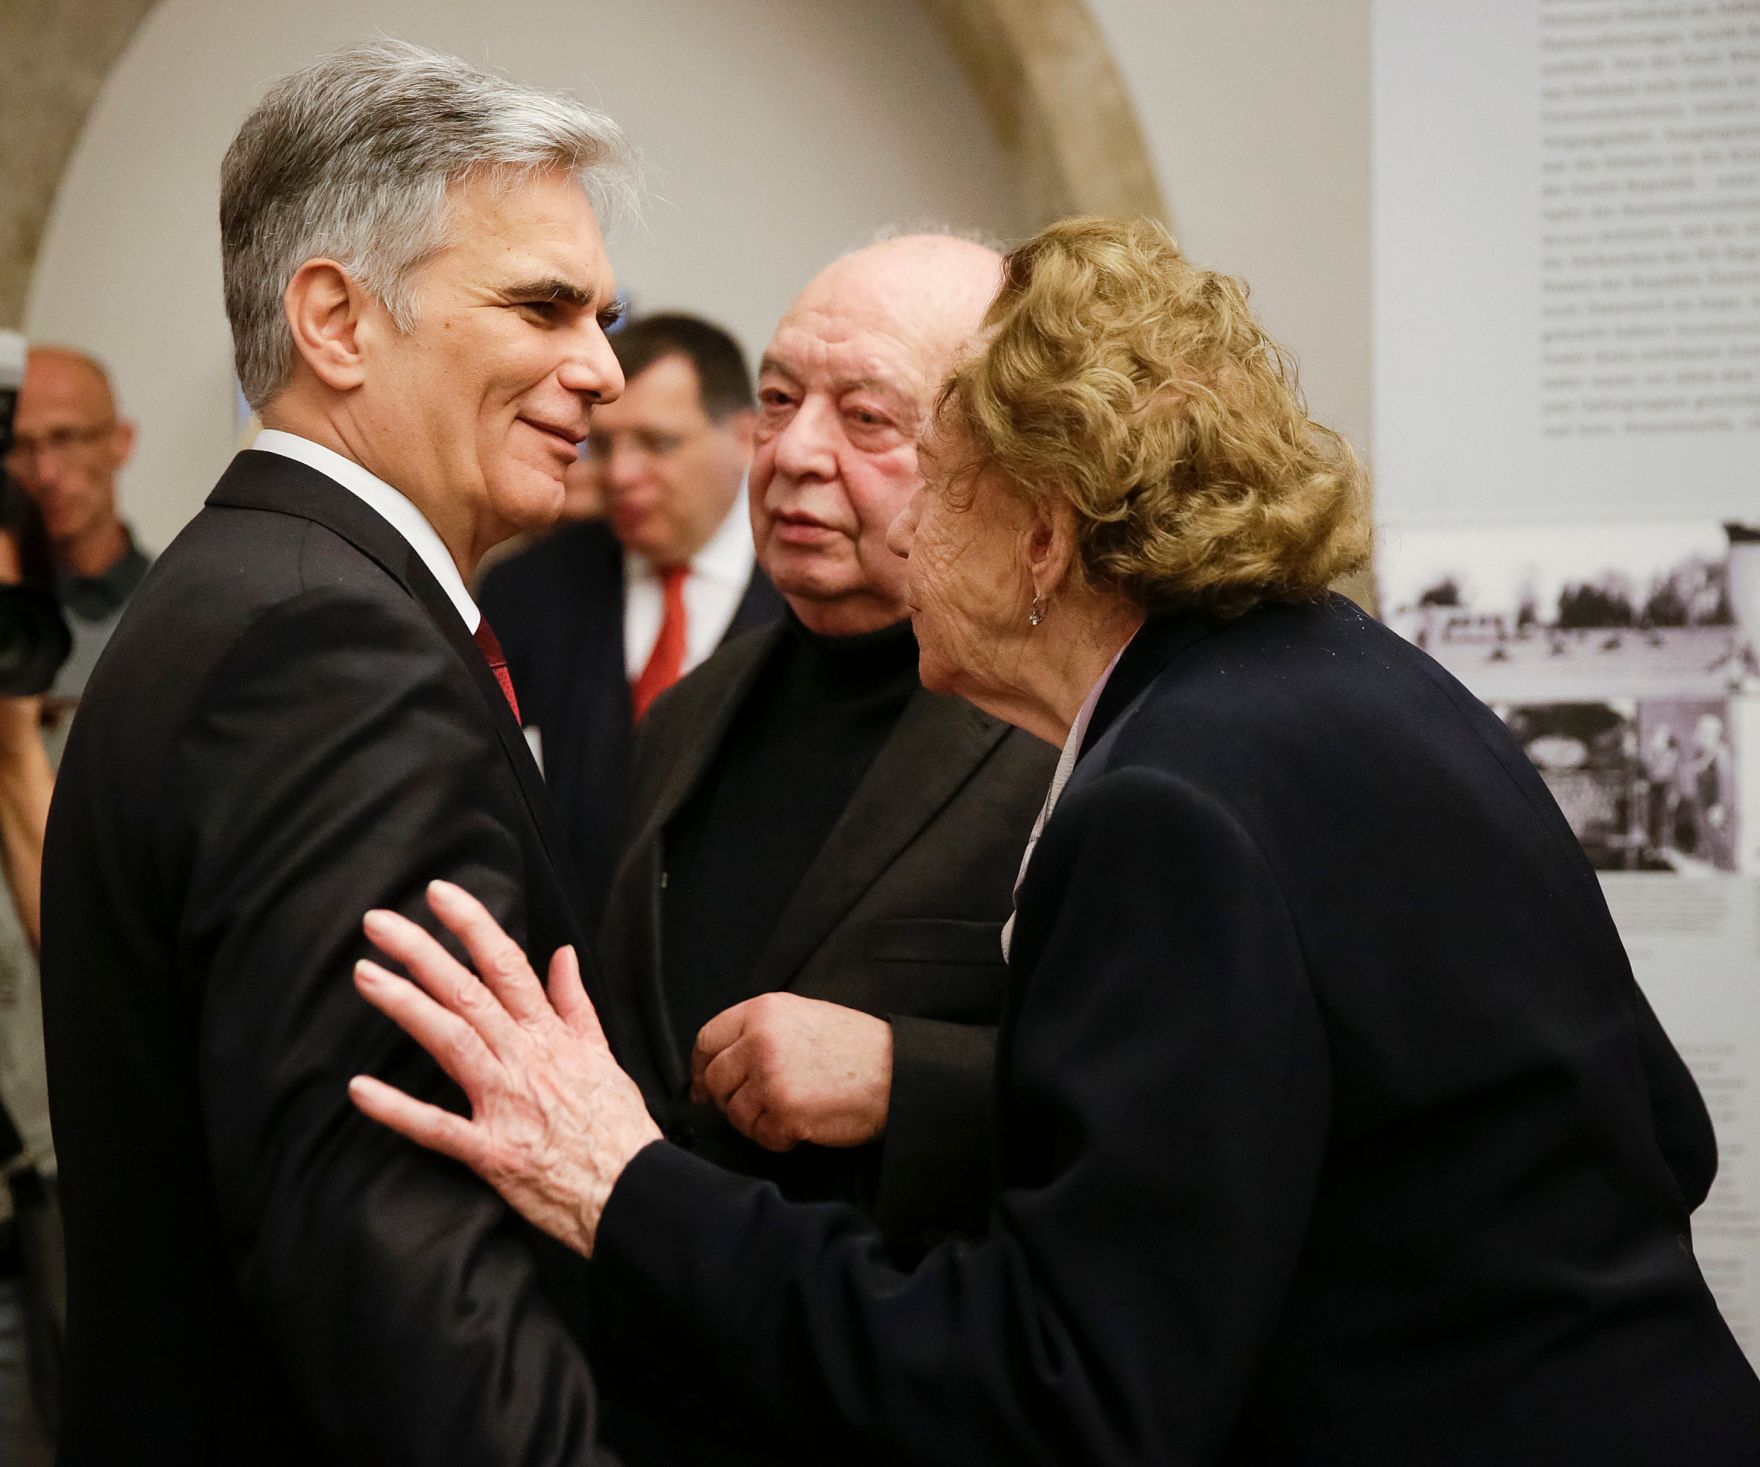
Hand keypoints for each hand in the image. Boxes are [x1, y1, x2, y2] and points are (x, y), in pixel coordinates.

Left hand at [347, 880, 660, 1257]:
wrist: (635, 1192)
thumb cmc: (618, 1130)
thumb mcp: (604, 1056)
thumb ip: (575, 1004)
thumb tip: (562, 954)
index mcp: (551, 1037)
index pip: (508, 966)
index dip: (473, 927)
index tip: (440, 894)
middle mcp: (526, 1060)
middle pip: (469, 993)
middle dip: (423, 953)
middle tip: (378, 922)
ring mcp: (507, 1104)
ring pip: (453, 1042)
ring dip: (407, 1007)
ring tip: (365, 975)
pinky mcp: (492, 1153)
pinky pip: (439, 1128)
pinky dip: (399, 1110)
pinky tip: (360, 1089)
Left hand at [691, 993, 892, 1152]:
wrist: (897, 1071)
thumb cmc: (855, 1047)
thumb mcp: (803, 1017)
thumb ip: (759, 1031)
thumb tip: (719, 1063)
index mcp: (763, 1011)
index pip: (708, 1039)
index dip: (701, 1068)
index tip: (703, 1087)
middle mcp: (761, 1040)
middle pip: (716, 1080)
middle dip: (728, 1101)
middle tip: (754, 1109)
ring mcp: (771, 1076)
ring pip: (735, 1113)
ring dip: (756, 1122)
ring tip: (789, 1114)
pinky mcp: (785, 1111)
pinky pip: (762, 1136)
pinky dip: (779, 1139)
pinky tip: (803, 1126)